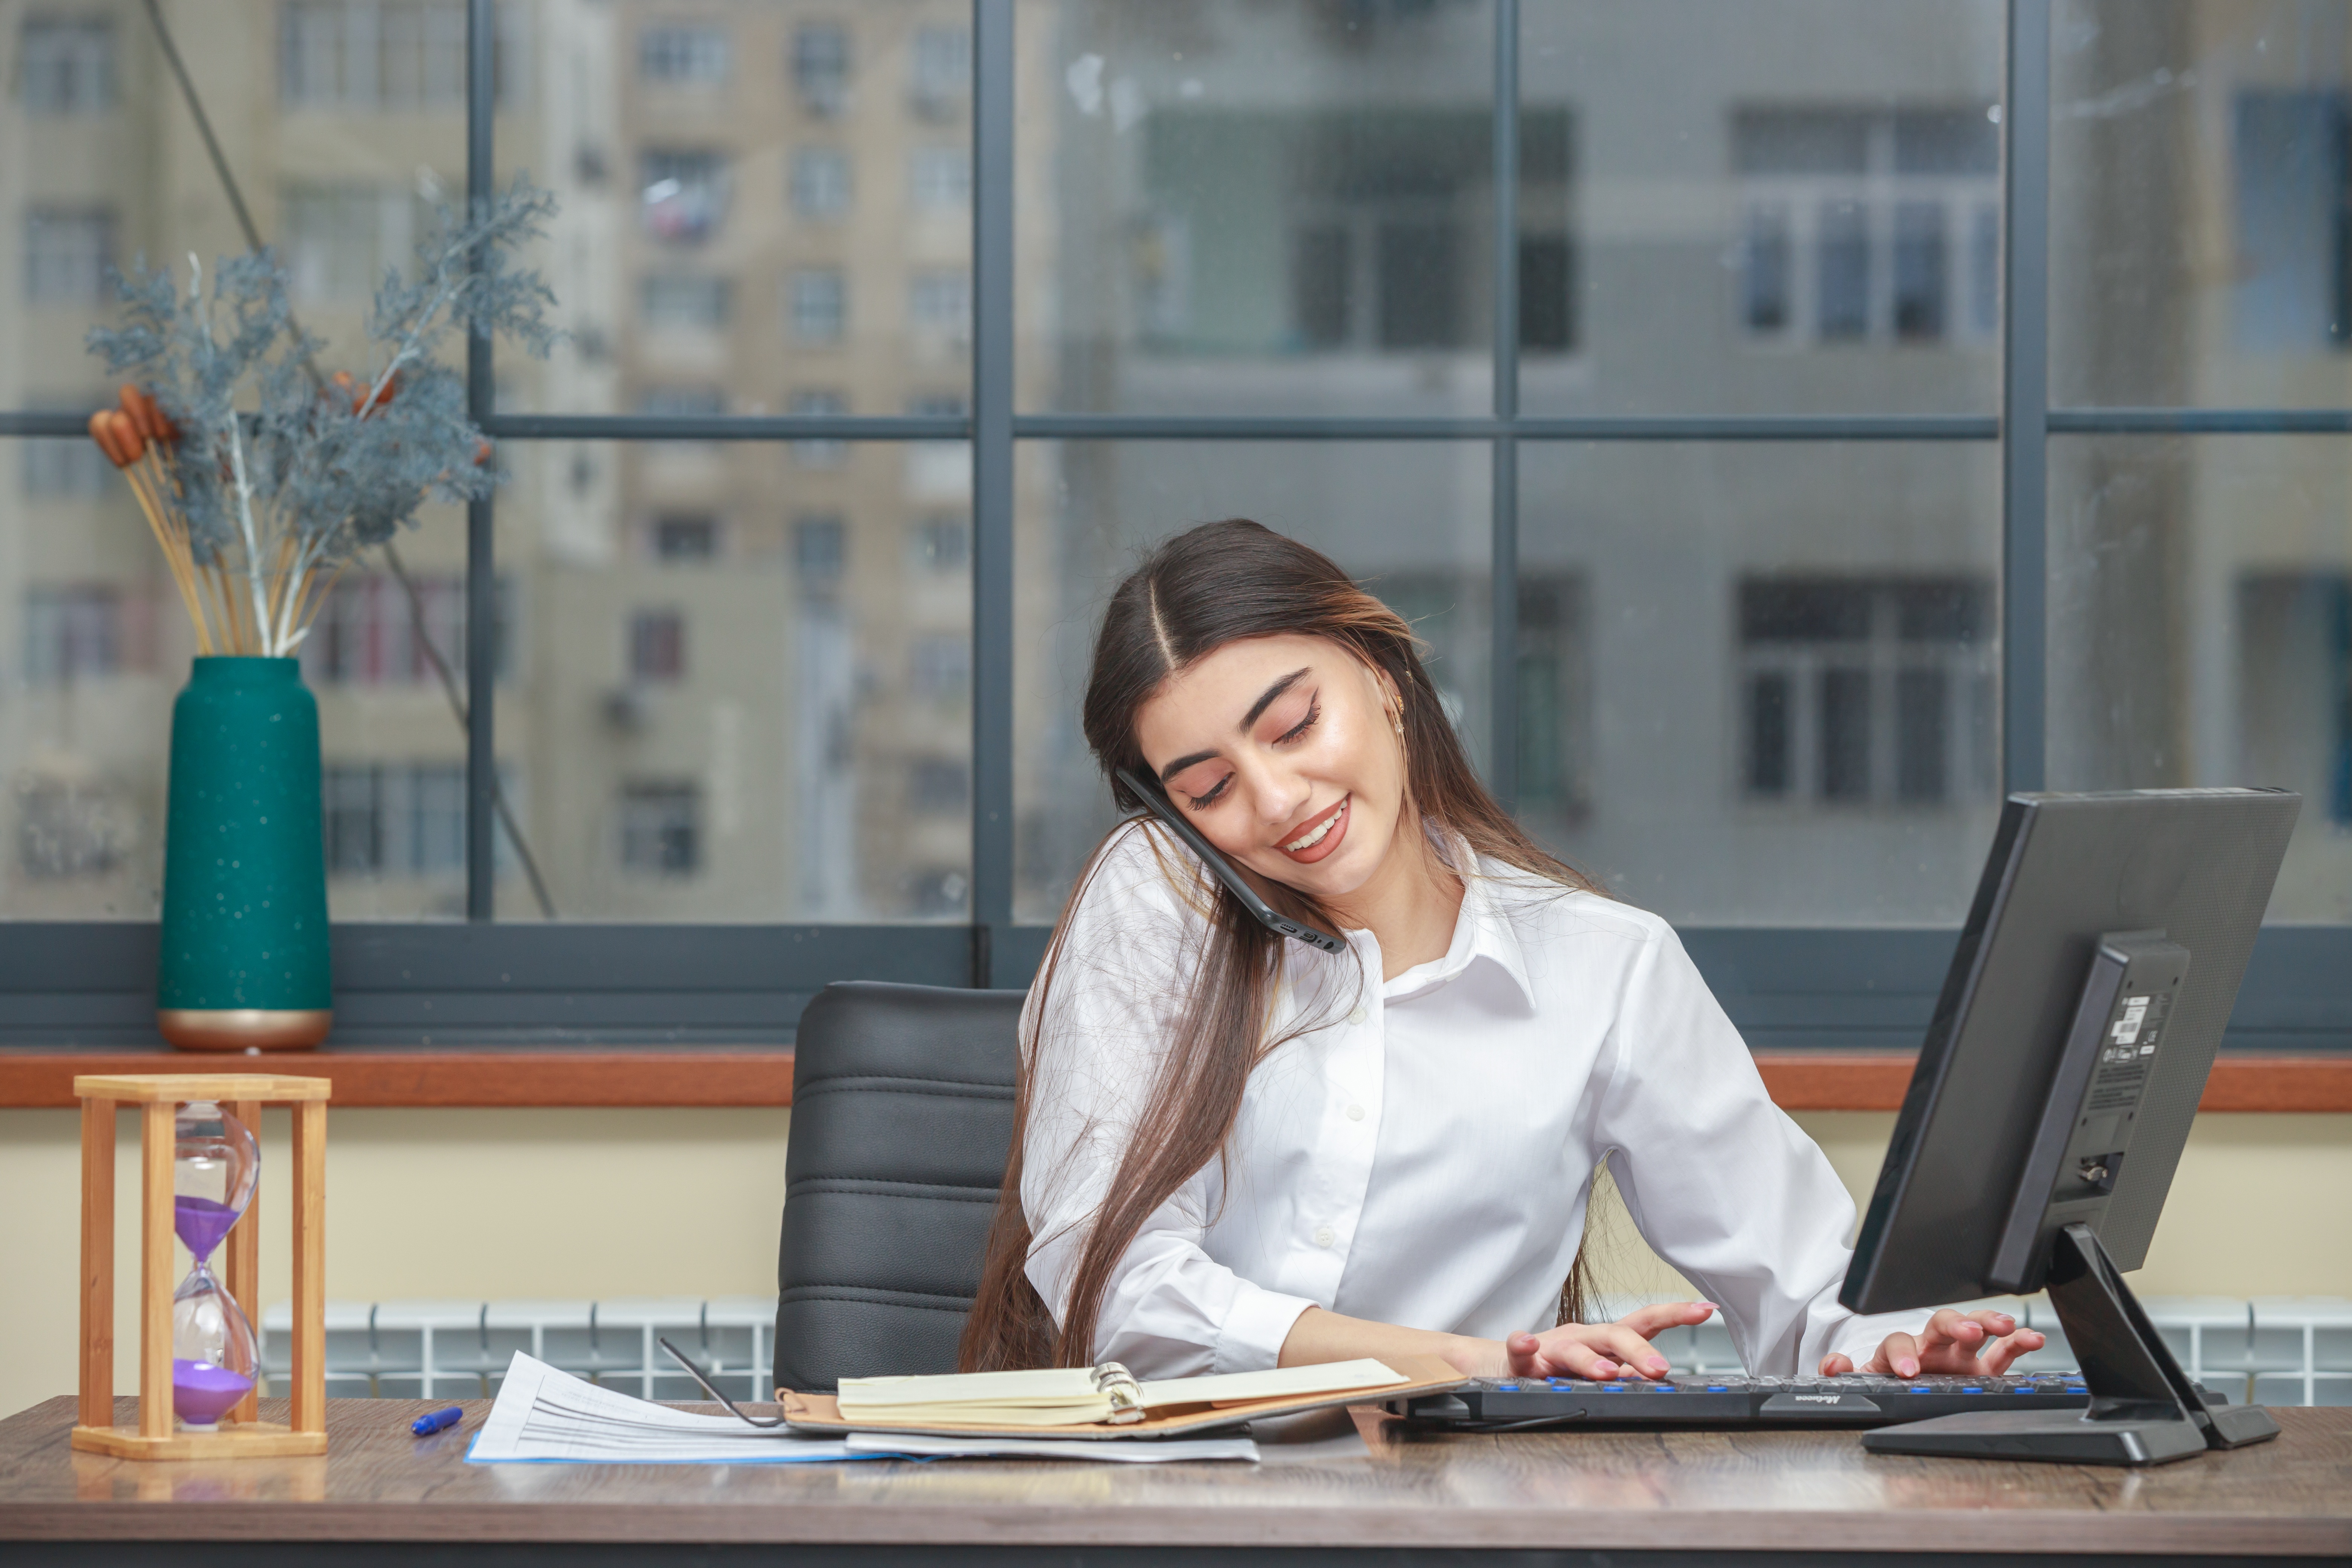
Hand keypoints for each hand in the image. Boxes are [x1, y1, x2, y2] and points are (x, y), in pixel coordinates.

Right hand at [1492, 1301, 1718, 1381]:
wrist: (1507, 1363)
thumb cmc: (1560, 1366)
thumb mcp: (1602, 1369)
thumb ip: (1629, 1372)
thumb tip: (1663, 1380)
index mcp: (1606, 1341)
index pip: (1646, 1323)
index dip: (1676, 1314)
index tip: (1706, 1309)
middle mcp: (1584, 1337)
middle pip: (1616, 1335)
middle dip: (1640, 1351)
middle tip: (1660, 1369)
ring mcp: (1554, 1347)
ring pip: (1575, 1348)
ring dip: (1591, 1360)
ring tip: (1606, 1373)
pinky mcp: (1523, 1360)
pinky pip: (1521, 1351)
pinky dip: (1523, 1346)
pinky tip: (1527, 1343)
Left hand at [1821, 1307, 2044, 1378]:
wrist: (1905, 1389)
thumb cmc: (1888, 1380)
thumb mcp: (1865, 1379)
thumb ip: (1847, 1371)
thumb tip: (1833, 1364)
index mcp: (1900, 1350)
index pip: (1898, 1342)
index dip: (1903, 1352)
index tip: (1908, 1369)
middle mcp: (1932, 1347)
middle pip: (1941, 1323)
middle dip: (1955, 1323)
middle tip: (1968, 1330)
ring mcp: (1959, 1356)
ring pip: (1974, 1329)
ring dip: (1989, 1322)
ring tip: (2006, 1324)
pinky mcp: (1981, 1370)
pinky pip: (2002, 1353)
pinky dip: (2018, 1343)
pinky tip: (2032, 1338)